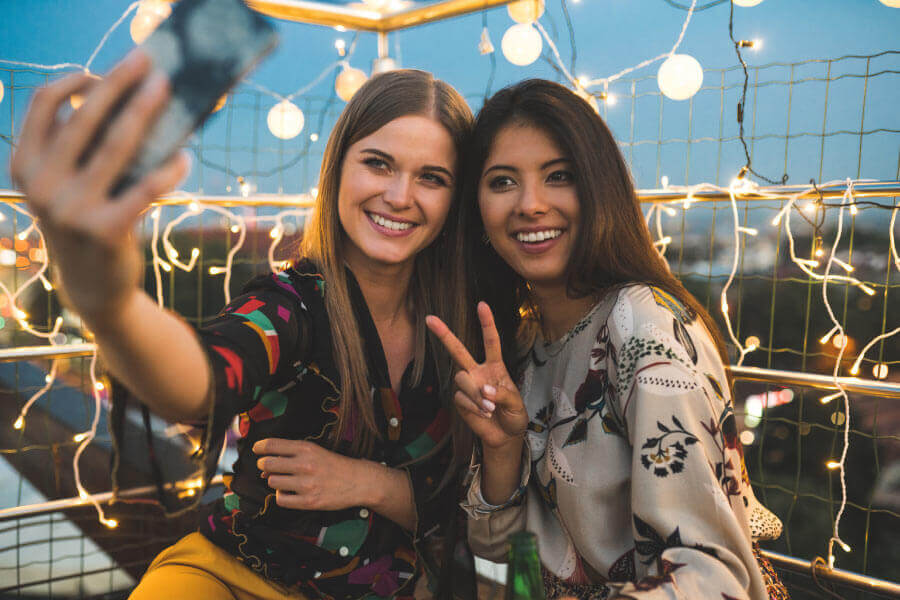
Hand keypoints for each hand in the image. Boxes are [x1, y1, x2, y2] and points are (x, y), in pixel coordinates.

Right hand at [9, 51, 189, 324]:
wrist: (93, 287)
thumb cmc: (89, 220)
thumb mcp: (70, 185)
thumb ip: (83, 149)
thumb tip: (131, 99)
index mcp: (26, 166)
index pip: (44, 105)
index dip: (76, 80)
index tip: (104, 71)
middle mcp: (42, 185)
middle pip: (85, 118)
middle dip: (119, 83)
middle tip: (148, 61)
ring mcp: (71, 210)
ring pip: (116, 147)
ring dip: (146, 112)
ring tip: (168, 90)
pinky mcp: (105, 231)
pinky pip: (145, 188)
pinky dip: (168, 169)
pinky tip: (185, 157)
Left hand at [253, 438, 371, 510]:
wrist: (358, 481)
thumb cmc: (335, 465)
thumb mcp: (315, 452)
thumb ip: (291, 455)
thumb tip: (264, 468)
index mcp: (306, 449)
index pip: (272, 445)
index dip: (259, 447)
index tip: (256, 450)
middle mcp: (305, 465)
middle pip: (267, 464)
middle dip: (264, 466)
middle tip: (269, 468)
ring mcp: (306, 484)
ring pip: (272, 482)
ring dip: (275, 481)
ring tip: (285, 481)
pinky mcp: (309, 501)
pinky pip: (281, 499)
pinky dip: (281, 496)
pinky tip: (290, 492)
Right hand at [426, 302, 528, 450]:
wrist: (504, 436)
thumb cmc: (513, 415)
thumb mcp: (516, 405)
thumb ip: (502, 395)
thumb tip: (485, 389)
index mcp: (495, 367)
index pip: (490, 342)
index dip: (486, 323)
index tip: (482, 305)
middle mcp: (478, 371)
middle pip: (458, 350)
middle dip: (444, 334)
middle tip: (429, 318)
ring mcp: (467, 386)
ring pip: (462, 379)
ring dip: (476, 395)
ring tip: (490, 409)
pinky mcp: (459, 400)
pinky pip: (461, 398)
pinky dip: (474, 407)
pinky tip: (483, 414)